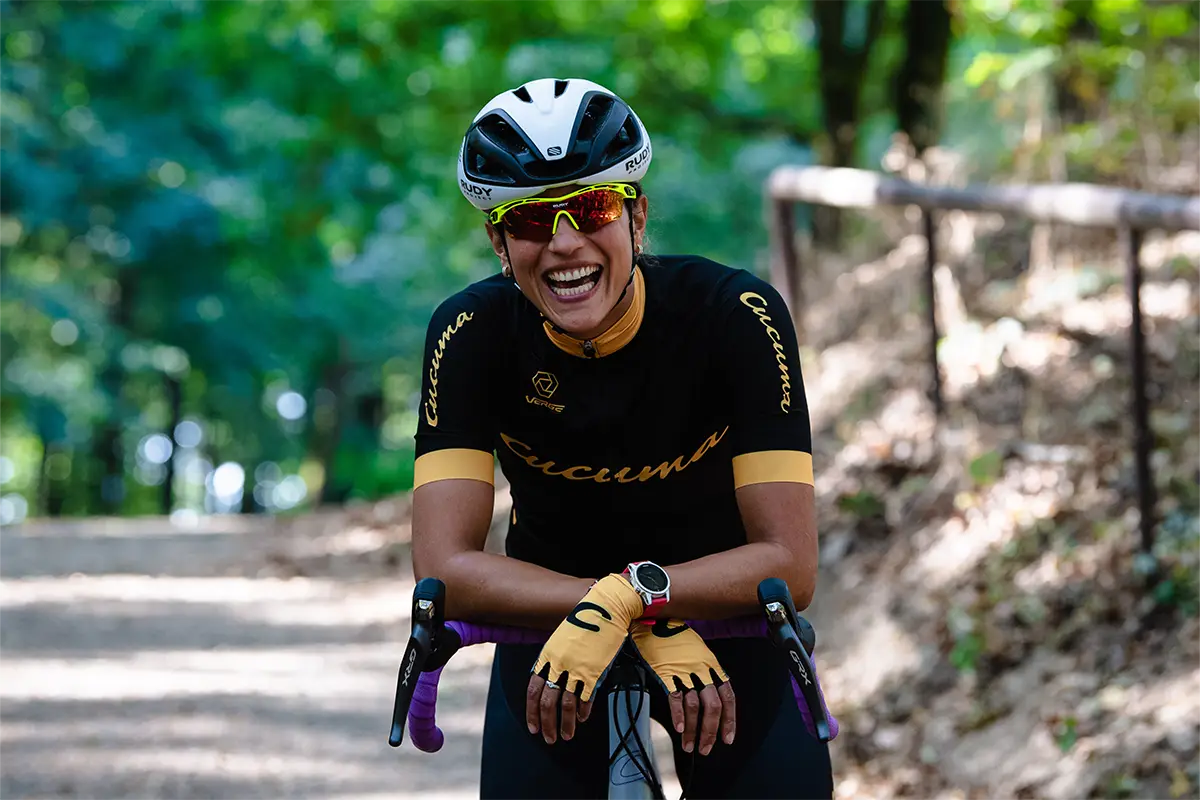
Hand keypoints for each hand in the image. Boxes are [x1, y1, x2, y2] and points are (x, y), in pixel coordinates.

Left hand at [526, 574, 643, 743]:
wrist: (605, 608)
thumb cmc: (585, 621)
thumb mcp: (561, 638)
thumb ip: (554, 660)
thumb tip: (550, 680)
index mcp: (547, 655)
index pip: (533, 690)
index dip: (531, 711)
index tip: (533, 726)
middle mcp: (558, 664)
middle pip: (546, 702)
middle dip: (546, 724)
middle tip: (549, 738)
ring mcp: (576, 668)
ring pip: (565, 705)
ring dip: (565, 724)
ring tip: (566, 735)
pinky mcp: (593, 671)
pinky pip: (585, 697)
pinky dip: (582, 711)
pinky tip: (581, 718)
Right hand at [629, 618, 734, 755]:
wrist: (655, 618)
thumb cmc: (673, 634)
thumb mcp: (697, 650)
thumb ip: (703, 671)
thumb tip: (707, 695)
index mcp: (711, 664)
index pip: (727, 696)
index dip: (730, 719)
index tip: (727, 737)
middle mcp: (701, 669)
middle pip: (713, 706)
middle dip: (711, 731)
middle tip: (706, 748)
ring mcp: (684, 671)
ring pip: (695, 706)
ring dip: (694, 730)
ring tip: (689, 744)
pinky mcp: (666, 672)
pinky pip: (675, 697)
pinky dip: (678, 714)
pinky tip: (679, 727)